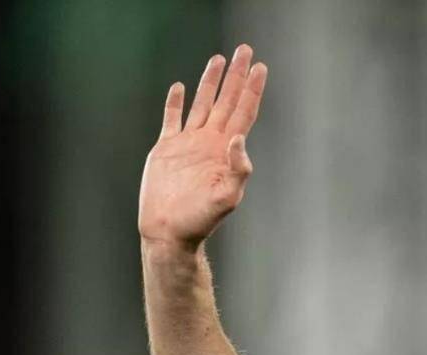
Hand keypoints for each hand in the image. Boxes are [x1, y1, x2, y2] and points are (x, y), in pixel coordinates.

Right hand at [138, 44, 267, 250]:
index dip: (252, 90)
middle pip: (227, 100)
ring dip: (210, 81)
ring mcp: (189, 144)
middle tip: (245, 49)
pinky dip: (175, 103)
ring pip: (202, 104)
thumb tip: (240, 139)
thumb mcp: (226, 197)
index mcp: (226, 151)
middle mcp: (210, 142)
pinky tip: (179, 88)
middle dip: (236, 76)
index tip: (260, 67)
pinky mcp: (167, 149)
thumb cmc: (200, 220)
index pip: (244, 112)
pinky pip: (171, 119)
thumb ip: (238, 169)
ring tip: (218, 59)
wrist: (169, 232)